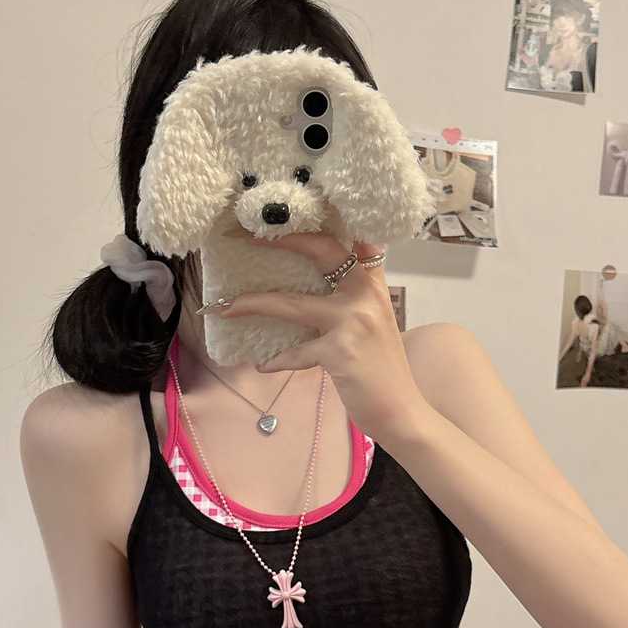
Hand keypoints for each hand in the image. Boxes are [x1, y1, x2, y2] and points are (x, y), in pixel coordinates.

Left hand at [217, 230, 428, 443]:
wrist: (401, 410)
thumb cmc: (382, 371)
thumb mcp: (374, 326)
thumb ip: (351, 304)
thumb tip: (312, 294)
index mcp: (374, 287)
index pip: (354, 240)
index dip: (323, 224)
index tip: (291, 216)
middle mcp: (366, 296)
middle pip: (322, 251)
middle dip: (284, 240)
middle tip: (250, 238)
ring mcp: (353, 322)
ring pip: (293, 303)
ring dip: (254, 304)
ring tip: (226, 308)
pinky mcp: (339, 351)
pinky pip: (296, 352)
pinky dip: (277, 360)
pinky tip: (263, 365)